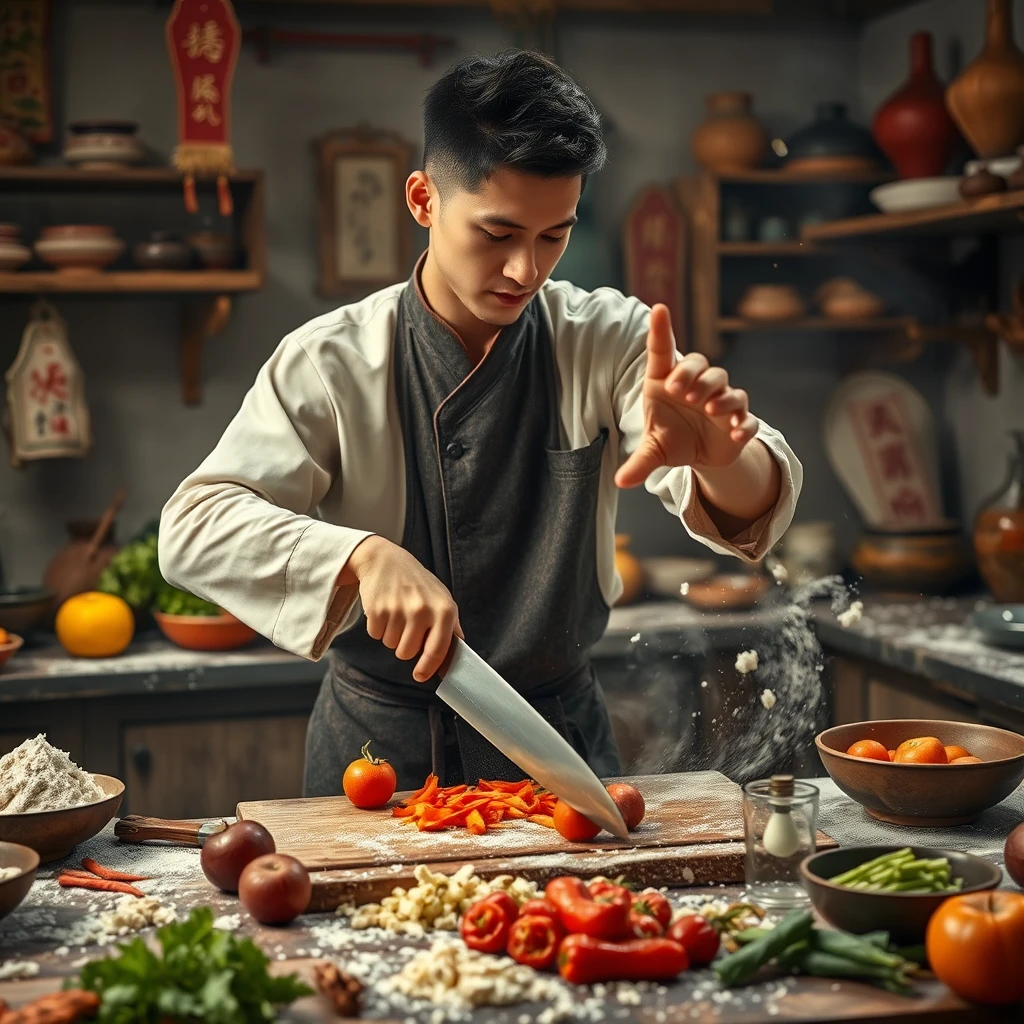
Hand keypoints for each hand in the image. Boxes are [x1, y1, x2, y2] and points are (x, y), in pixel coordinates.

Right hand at [346, 537, 462, 681]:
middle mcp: (423, 610)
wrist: (384, 559)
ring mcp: (399, 610)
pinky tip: (384, 609)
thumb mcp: (441, 598)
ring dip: (391, 636)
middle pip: (408, 653)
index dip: (428, 667)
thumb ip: (451, 626)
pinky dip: (378, 628)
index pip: (438, 650)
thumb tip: (458, 654)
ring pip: (391, 646)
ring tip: (395, 613)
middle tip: (406, 625)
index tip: (421, 676)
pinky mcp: (377, 610)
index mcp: (444, 610)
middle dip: (405, 646)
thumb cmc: (417, 583)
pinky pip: (375, 635)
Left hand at [614, 304, 759, 488]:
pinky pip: (747, 417)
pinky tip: (737, 432)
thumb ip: (639, 462)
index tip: (658, 309)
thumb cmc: (672, 438)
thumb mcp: (654, 450)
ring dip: (718, 394)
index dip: (661, 330)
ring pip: (726, 385)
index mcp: (667, 382)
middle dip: (692, 373)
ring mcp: (720, 402)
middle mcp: (696, 386)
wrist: (701, 456)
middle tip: (679, 390)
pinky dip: (744, 423)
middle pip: (700, 364)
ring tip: (708, 407)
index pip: (663, 352)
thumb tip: (620, 483)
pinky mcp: (738, 422)